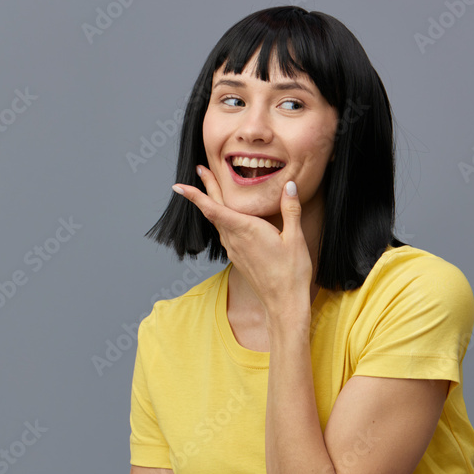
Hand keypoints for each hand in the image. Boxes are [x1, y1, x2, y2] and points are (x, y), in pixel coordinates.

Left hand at [172, 166, 312, 317]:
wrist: (283, 303)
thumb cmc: (291, 272)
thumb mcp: (295, 237)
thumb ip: (290, 209)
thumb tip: (289, 186)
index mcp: (246, 230)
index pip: (214, 208)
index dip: (195, 196)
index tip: (178, 186)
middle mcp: (235, 239)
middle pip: (213, 210)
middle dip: (205, 189)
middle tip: (200, 171)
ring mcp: (235, 250)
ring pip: (218, 222)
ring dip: (213, 204)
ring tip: (212, 188)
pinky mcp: (238, 258)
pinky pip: (225, 233)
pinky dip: (222, 219)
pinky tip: (228, 216)